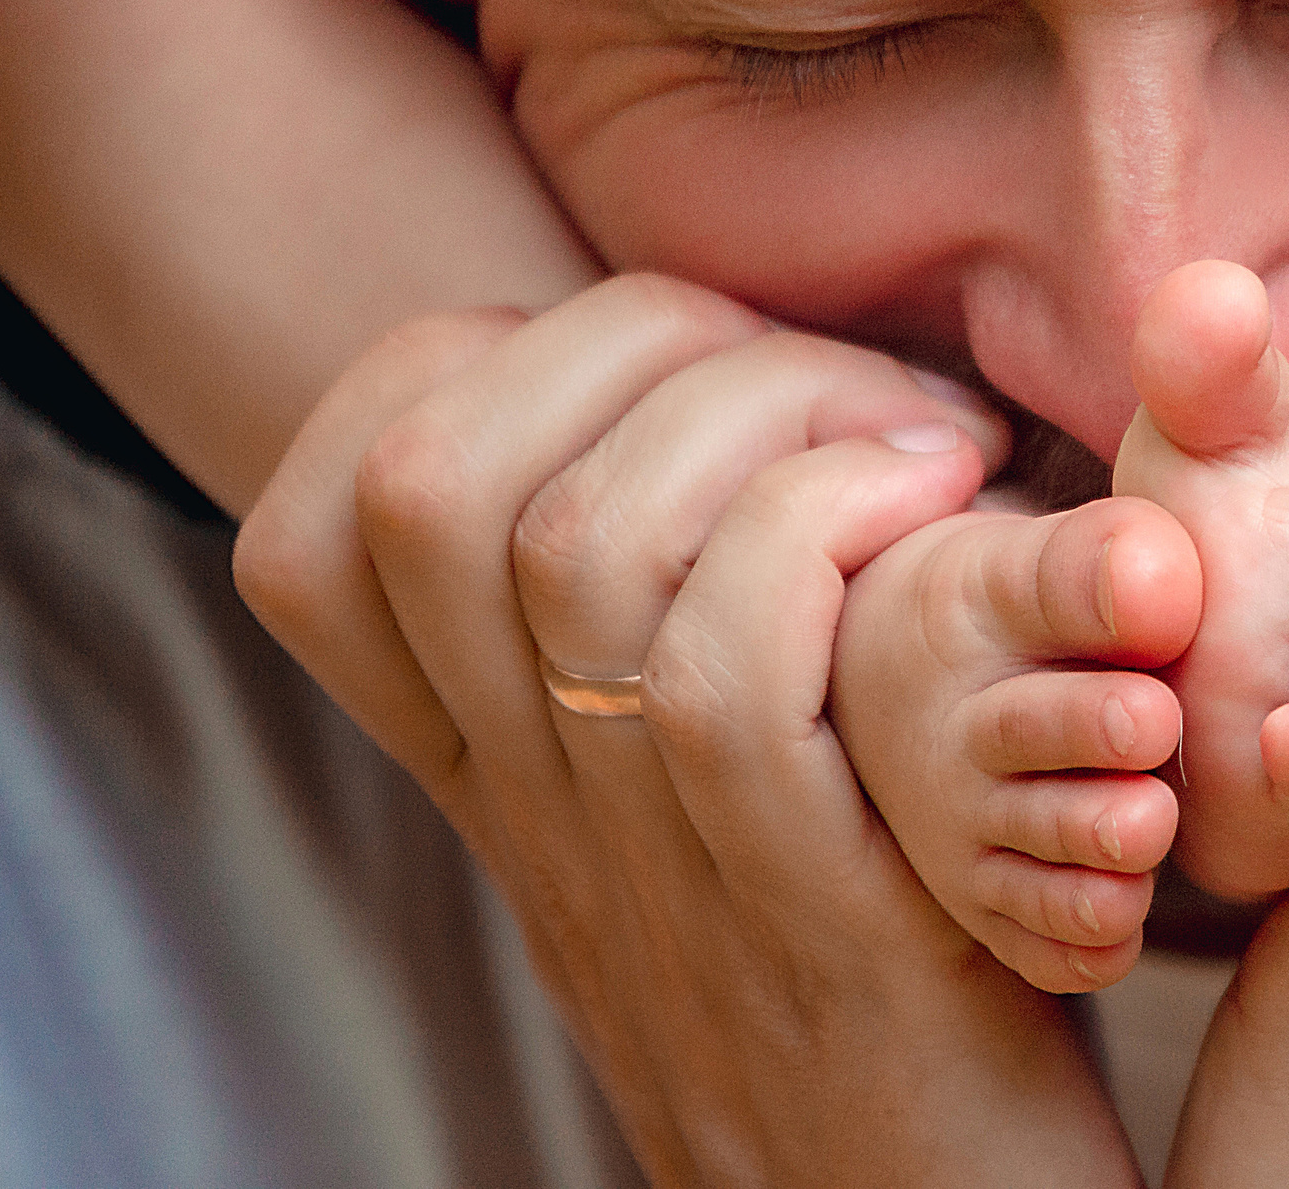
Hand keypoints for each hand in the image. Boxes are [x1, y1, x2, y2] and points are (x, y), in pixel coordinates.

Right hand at [235, 275, 1140, 1187]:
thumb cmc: (887, 951)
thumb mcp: (723, 795)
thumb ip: (674, 641)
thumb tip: (713, 418)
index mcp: (514, 768)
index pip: (332, 524)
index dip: (453, 366)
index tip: (648, 357)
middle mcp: (548, 805)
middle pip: (444, 480)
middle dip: (637, 337)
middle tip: (830, 370)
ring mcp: (657, 858)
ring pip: (577, 546)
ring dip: (770, 412)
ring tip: (924, 432)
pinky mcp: (806, 905)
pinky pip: (723, 667)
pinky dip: (833, 527)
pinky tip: (956, 501)